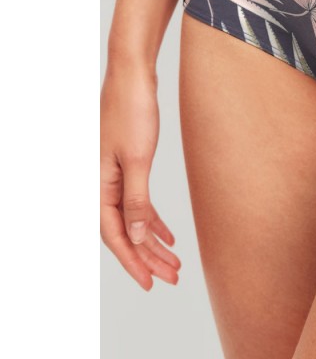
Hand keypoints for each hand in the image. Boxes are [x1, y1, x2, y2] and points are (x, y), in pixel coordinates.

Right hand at [100, 64, 180, 289]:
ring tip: (174, 263)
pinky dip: (153, 219)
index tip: (150, 283)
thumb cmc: (132, 110)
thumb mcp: (138, 159)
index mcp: (97, 185)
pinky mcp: (127, 165)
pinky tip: (168, 234)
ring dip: (153, 241)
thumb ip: (136, 200)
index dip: (132, 261)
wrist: (132, 75)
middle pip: (125, 231)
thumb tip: (138, 236)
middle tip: (171, 277)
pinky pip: (138, 202)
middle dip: (148, 257)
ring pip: (133, 219)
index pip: (114, 234)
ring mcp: (113, 175)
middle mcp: (101, 183)